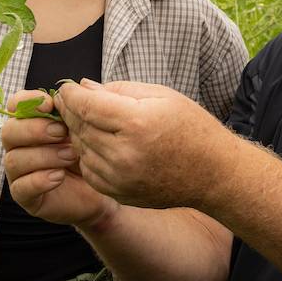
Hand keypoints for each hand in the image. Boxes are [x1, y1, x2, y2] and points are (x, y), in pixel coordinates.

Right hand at [1, 90, 116, 228]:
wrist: (104, 192)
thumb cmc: (94, 155)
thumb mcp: (88, 128)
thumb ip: (80, 108)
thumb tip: (81, 85)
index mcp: (32, 123)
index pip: (15, 106)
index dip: (26, 102)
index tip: (49, 103)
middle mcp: (20, 146)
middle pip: (9, 131)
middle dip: (35, 129)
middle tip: (62, 132)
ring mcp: (20, 172)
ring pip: (14, 159)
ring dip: (43, 155)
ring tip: (71, 156)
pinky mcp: (26, 196)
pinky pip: (20, 188)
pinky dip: (39, 180)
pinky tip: (59, 177)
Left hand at [54, 79, 231, 209]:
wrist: (213, 173)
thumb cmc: (190, 128)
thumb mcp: (161, 96)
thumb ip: (118, 90)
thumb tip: (84, 87)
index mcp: (136, 123)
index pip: (86, 105)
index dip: (70, 94)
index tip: (67, 88)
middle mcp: (124, 154)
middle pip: (79, 127)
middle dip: (71, 111)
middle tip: (71, 101)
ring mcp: (120, 178)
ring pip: (80, 149)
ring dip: (80, 133)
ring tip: (90, 121)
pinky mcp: (119, 193)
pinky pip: (89, 170)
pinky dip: (89, 155)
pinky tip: (101, 144)